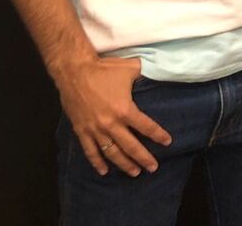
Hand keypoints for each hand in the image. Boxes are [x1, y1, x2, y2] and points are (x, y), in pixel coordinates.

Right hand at [54, 55, 171, 176]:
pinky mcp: (81, 130)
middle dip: (143, 158)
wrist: (74, 71)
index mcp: (125, 110)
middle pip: (130, 146)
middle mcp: (111, 124)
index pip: (146, 127)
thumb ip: (145, 73)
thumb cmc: (104, 69)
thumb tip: (159, 70)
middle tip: (153, 168)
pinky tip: (103, 171)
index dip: (158, 135)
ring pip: (111, 153)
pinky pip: (90, 151)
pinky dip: (97, 162)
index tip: (167, 142)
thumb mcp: (131, 68)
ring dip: (123, 164)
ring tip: (134, 172)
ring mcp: (95, 130)